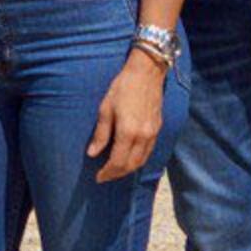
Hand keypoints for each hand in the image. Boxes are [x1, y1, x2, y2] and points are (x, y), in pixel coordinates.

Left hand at [85, 54, 165, 182]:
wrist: (147, 73)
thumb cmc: (122, 87)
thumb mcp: (105, 109)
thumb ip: (101, 134)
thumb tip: (92, 154)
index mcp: (128, 132)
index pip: (118, 162)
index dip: (108, 173)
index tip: (98, 177)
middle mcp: (143, 136)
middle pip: (131, 165)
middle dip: (117, 174)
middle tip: (105, 177)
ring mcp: (153, 133)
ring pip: (142, 160)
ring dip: (128, 169)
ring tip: (115, 170)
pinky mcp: (158, 128)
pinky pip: (149, 151)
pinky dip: (138, 159)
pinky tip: (130, 158)